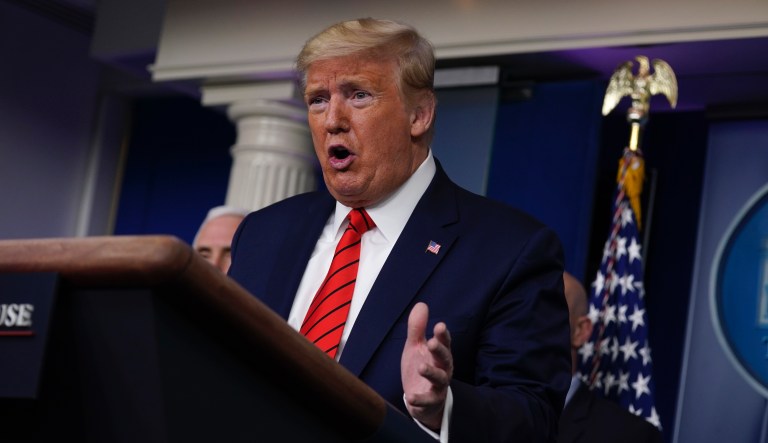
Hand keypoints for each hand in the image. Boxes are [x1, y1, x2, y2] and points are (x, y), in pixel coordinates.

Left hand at [401, 302, 452, 431]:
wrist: (421, 399)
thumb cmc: (421, 367)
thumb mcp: (416, 347)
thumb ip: (417, 328)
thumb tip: (421, 304)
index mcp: (439, 354)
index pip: (444, 343)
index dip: (443, 335)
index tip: (440, 326)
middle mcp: (443, 369)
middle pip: (445, 359)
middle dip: (440, 350)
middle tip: (431, 342)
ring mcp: (438, 386)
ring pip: (440, 379)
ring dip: (432, 373)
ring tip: (421, 367)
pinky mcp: (431, 401)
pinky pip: (428, 400)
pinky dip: (420, 399)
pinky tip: (411, 396)